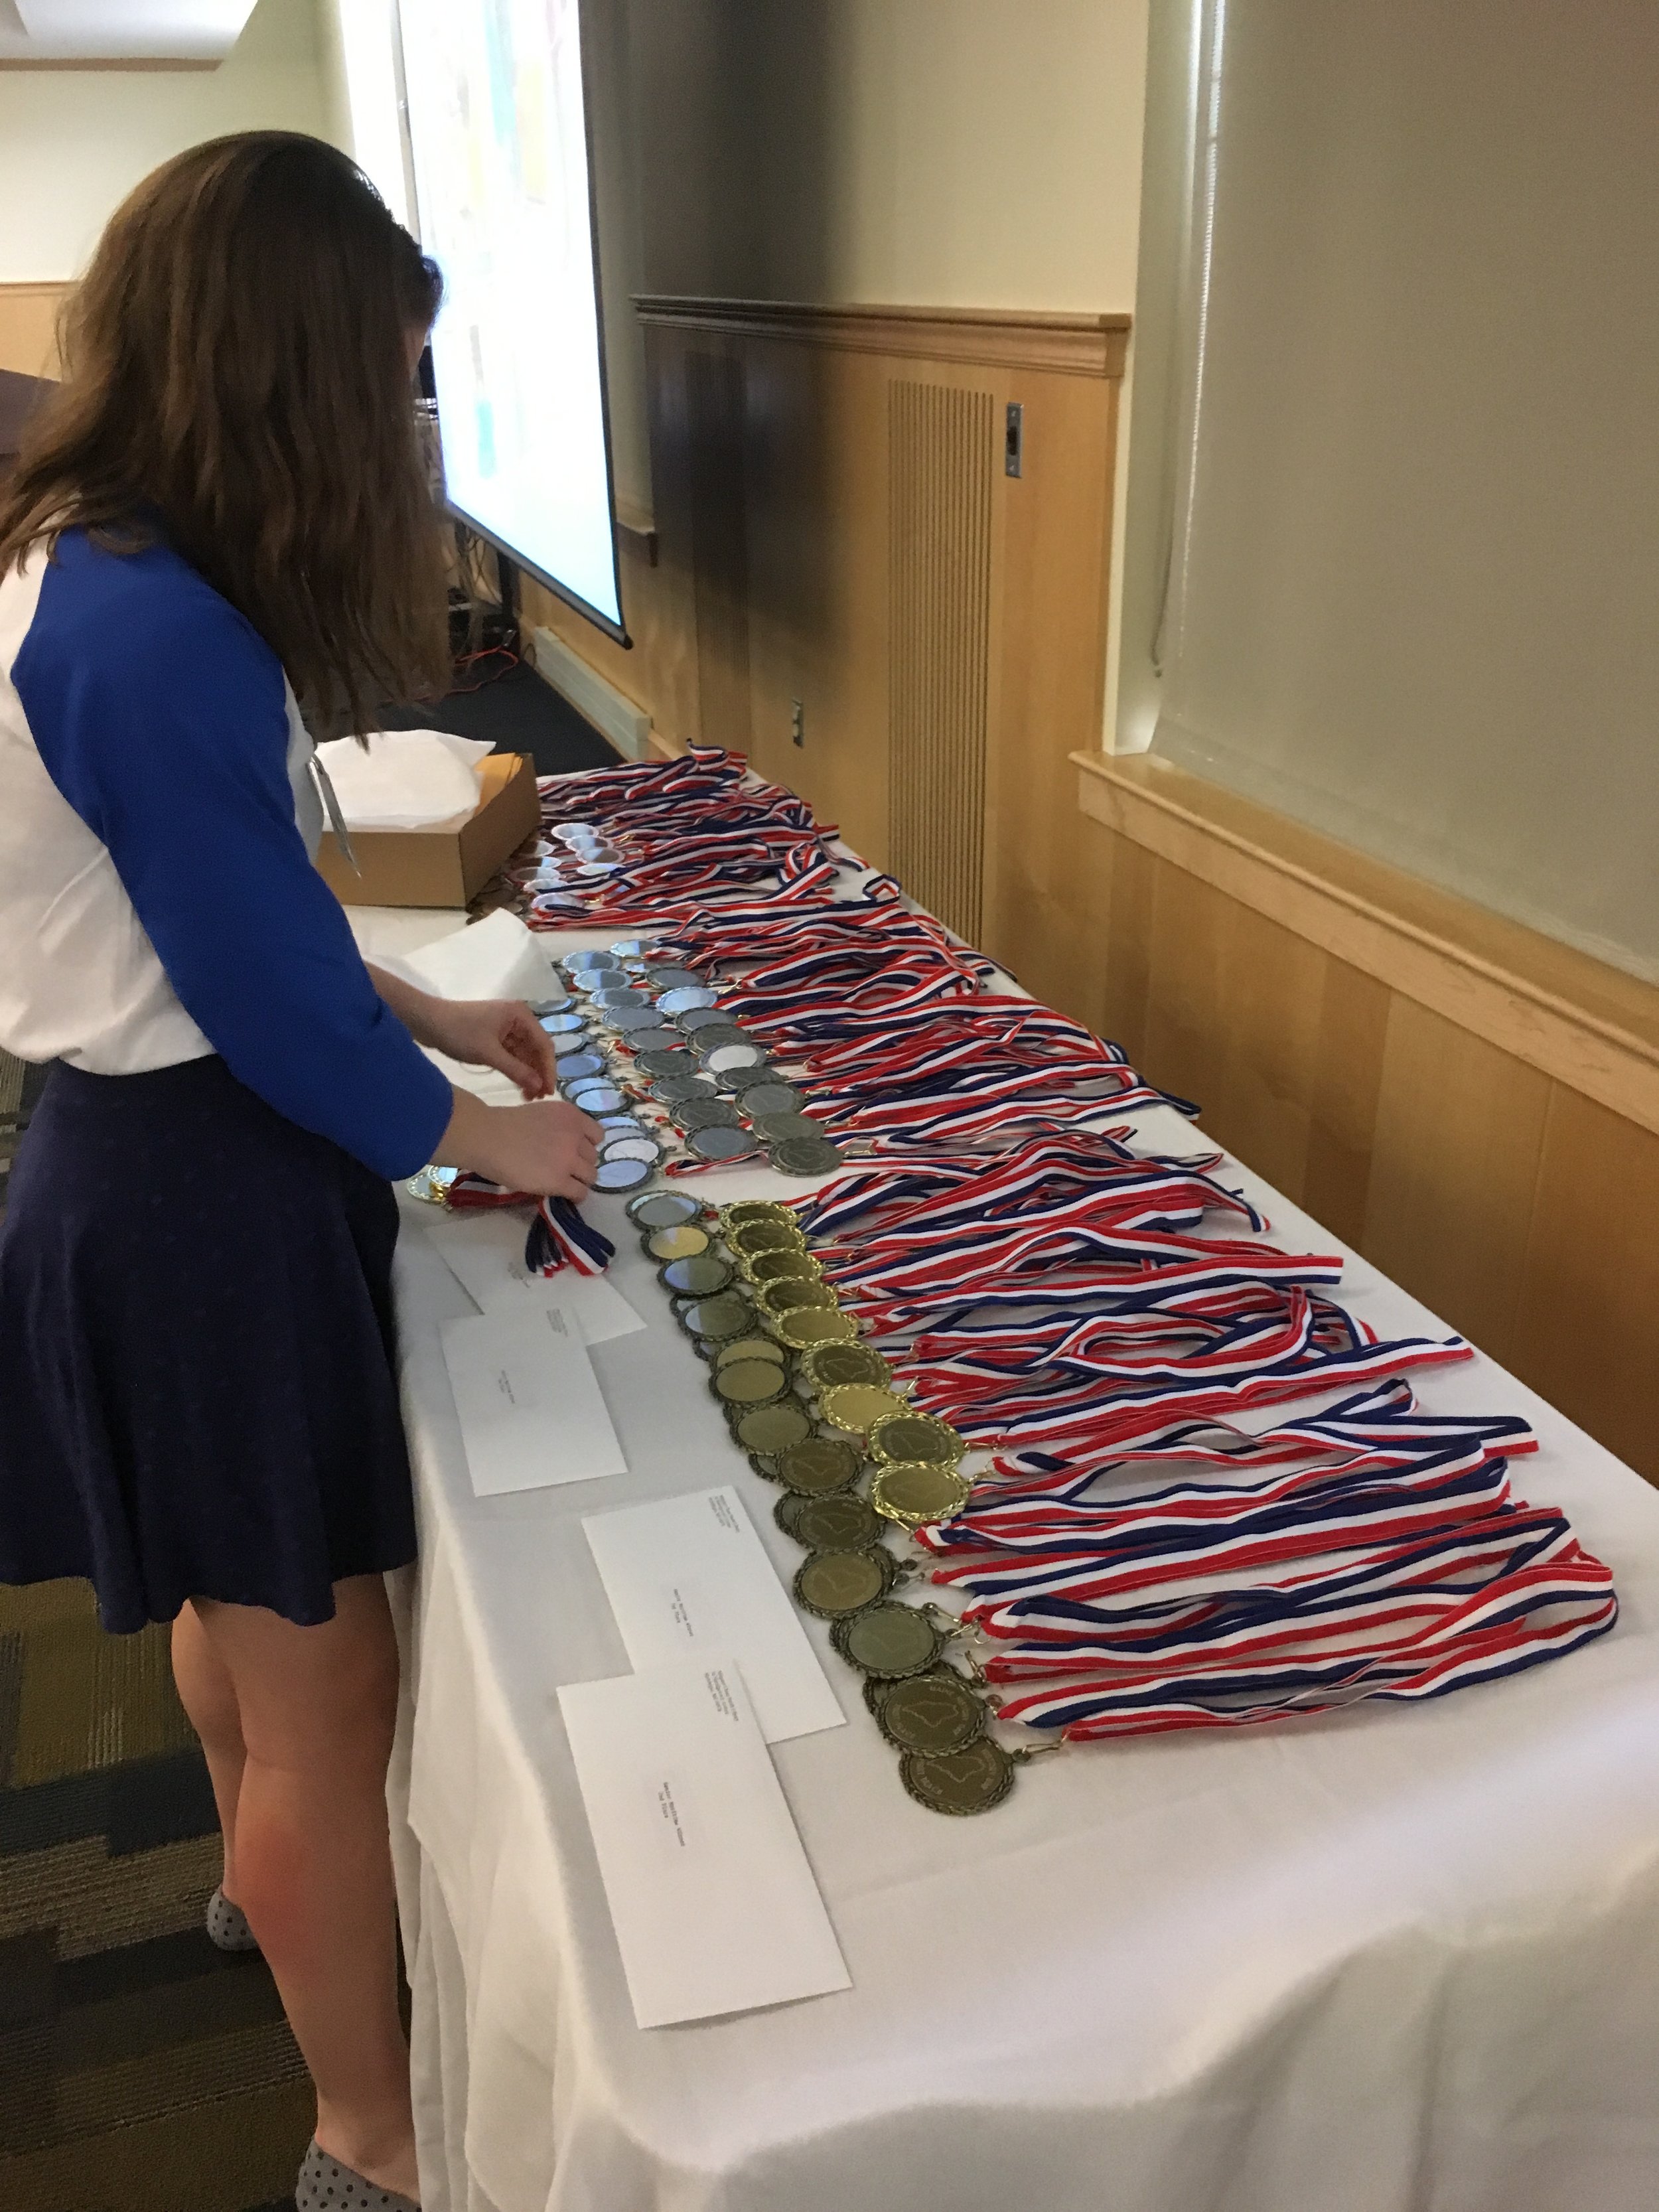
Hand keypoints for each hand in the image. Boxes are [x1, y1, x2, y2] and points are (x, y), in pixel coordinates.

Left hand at [417, 997, 557, 1098]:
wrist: (426, 1021)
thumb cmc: (459, 1032)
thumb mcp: (489, 1053)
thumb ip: (516, 1070)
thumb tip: (540, 1087)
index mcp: (521, 1015)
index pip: (543, 1044)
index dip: (548, 1069)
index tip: (548, 1092)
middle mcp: (518, 1020)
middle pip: (536, 1050)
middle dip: (538, 1074)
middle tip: (537, 1098)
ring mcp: (506, 1028)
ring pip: (524, 1055)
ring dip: (527, 1074)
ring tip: (527, 1097)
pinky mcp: (495, 1037)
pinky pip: (512, 1055)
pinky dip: (515, 1070)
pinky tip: (518, 1087)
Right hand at [435, 1092, 601, 1199]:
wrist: (487, 1138)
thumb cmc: (504, 1124)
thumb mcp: (542, 1114)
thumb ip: (560, 1127)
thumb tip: (567, 1146)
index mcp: (571, 1115)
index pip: (597, 1135)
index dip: (586, 1145)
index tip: (575, 1150)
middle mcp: (575, 1135)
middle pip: (593, 1157)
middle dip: (581, 1162)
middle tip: (565, 1168)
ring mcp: (569, 1159)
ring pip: (591, 1175)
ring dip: (579, 1179)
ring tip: (566, 1183)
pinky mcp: (559, 1181)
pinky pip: (580, 1192)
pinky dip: (576, 1196)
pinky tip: (567, 1196)